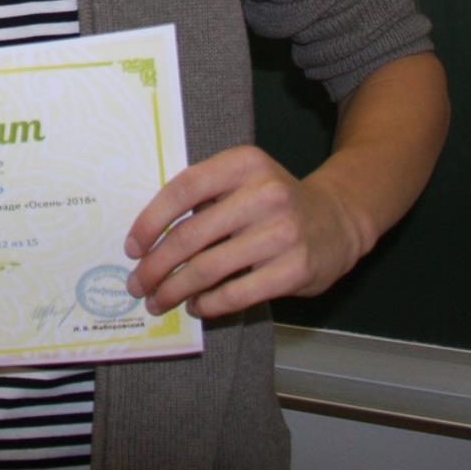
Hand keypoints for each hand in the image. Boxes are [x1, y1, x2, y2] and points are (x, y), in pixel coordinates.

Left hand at [123, 145, 368, 319]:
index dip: (150, 221)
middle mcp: (264, 194)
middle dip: (156, 266)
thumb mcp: (244, 180)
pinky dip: (209, 304)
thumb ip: (204, 195)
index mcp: (244, 163)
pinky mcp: (295, 269)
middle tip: (137, 284)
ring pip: (209, 269)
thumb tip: (148, 238)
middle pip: (190, 235)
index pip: (183, 189)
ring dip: (175, 290)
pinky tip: (196, 306)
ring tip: (158, 301)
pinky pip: (236, 293)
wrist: (338, 221)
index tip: (132, 247)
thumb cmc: (275, 202)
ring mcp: (282, 233)